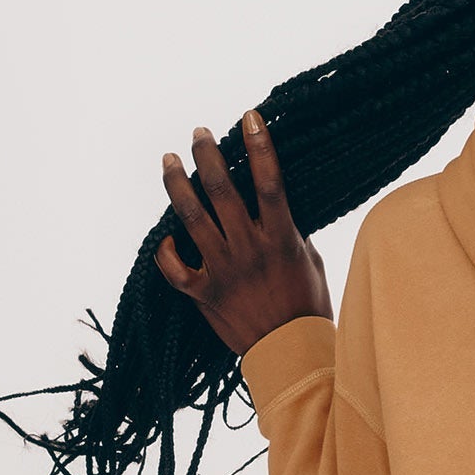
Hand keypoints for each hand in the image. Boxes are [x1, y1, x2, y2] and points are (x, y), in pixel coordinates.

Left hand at [155, 111, 332, 354]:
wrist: (293, 356)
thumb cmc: (308, 308)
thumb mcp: (309, 261)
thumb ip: (288, 231)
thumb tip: (274, 207)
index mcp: (280, 241)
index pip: (270, 183)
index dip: (260, 146)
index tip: (249, 118)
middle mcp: (249, 251)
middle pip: (222, 191)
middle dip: (208, 156)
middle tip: (199, 133)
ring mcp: (223, 271)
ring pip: (192, 218)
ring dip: (178, 184)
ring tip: (170, 160)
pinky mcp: (205, 295)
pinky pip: (174, 268)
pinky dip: (166, 251)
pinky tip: (165, 237)